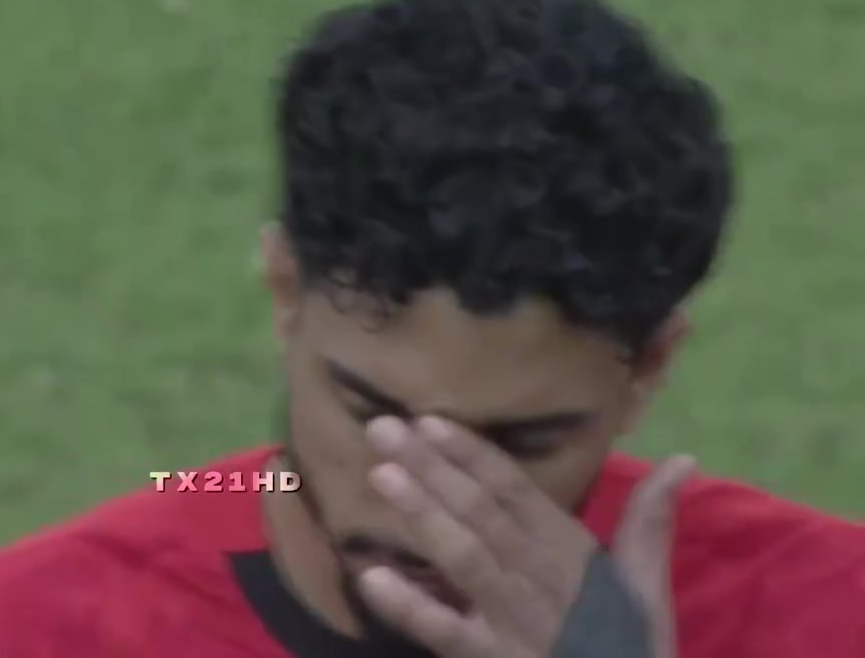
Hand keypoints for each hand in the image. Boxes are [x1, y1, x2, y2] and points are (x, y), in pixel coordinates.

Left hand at [359, 416, 694, 657]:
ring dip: (423, 515)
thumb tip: (683, 458)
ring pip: (464, 557)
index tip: (429, 420)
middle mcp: (540, 579)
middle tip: (382, 428)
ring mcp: (512, 621)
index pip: (516, 491)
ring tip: (380, 476)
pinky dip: (409, 606)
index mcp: (572, 554)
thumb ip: (650, 521)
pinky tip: (371, 577)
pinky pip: (445, 632)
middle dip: (432, 468)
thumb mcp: (645, 586)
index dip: (473, 454)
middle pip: (481, 513)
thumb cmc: (628, 648)